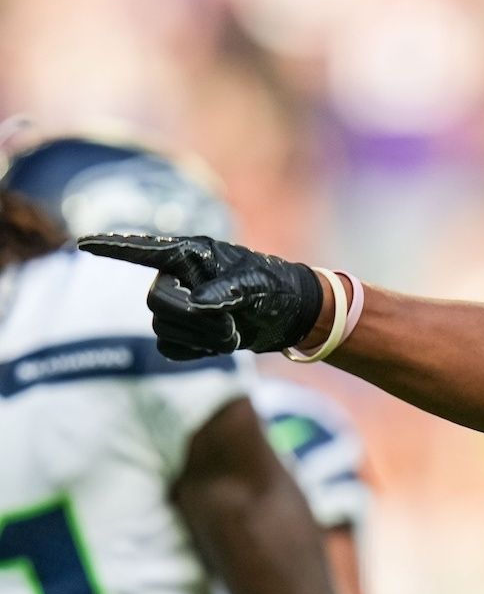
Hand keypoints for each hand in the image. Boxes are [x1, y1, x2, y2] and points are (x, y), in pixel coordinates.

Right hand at [78, 234, 323, 359]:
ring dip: (202, 336)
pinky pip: (170, 349)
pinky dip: (196, 351)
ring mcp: (177, 306)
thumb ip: (230, 289)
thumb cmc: (275, 287)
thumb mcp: (259, 283)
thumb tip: (199, 303)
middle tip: (231, 324)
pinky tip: (219, 342)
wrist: (289, 315)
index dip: (112, 247)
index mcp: (190, 256)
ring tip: (234, 332)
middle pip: (155, 301)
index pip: (143, 250)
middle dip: (192, 317)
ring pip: (163, 328)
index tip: (83, 243)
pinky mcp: (183, 333)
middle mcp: (176, 279)